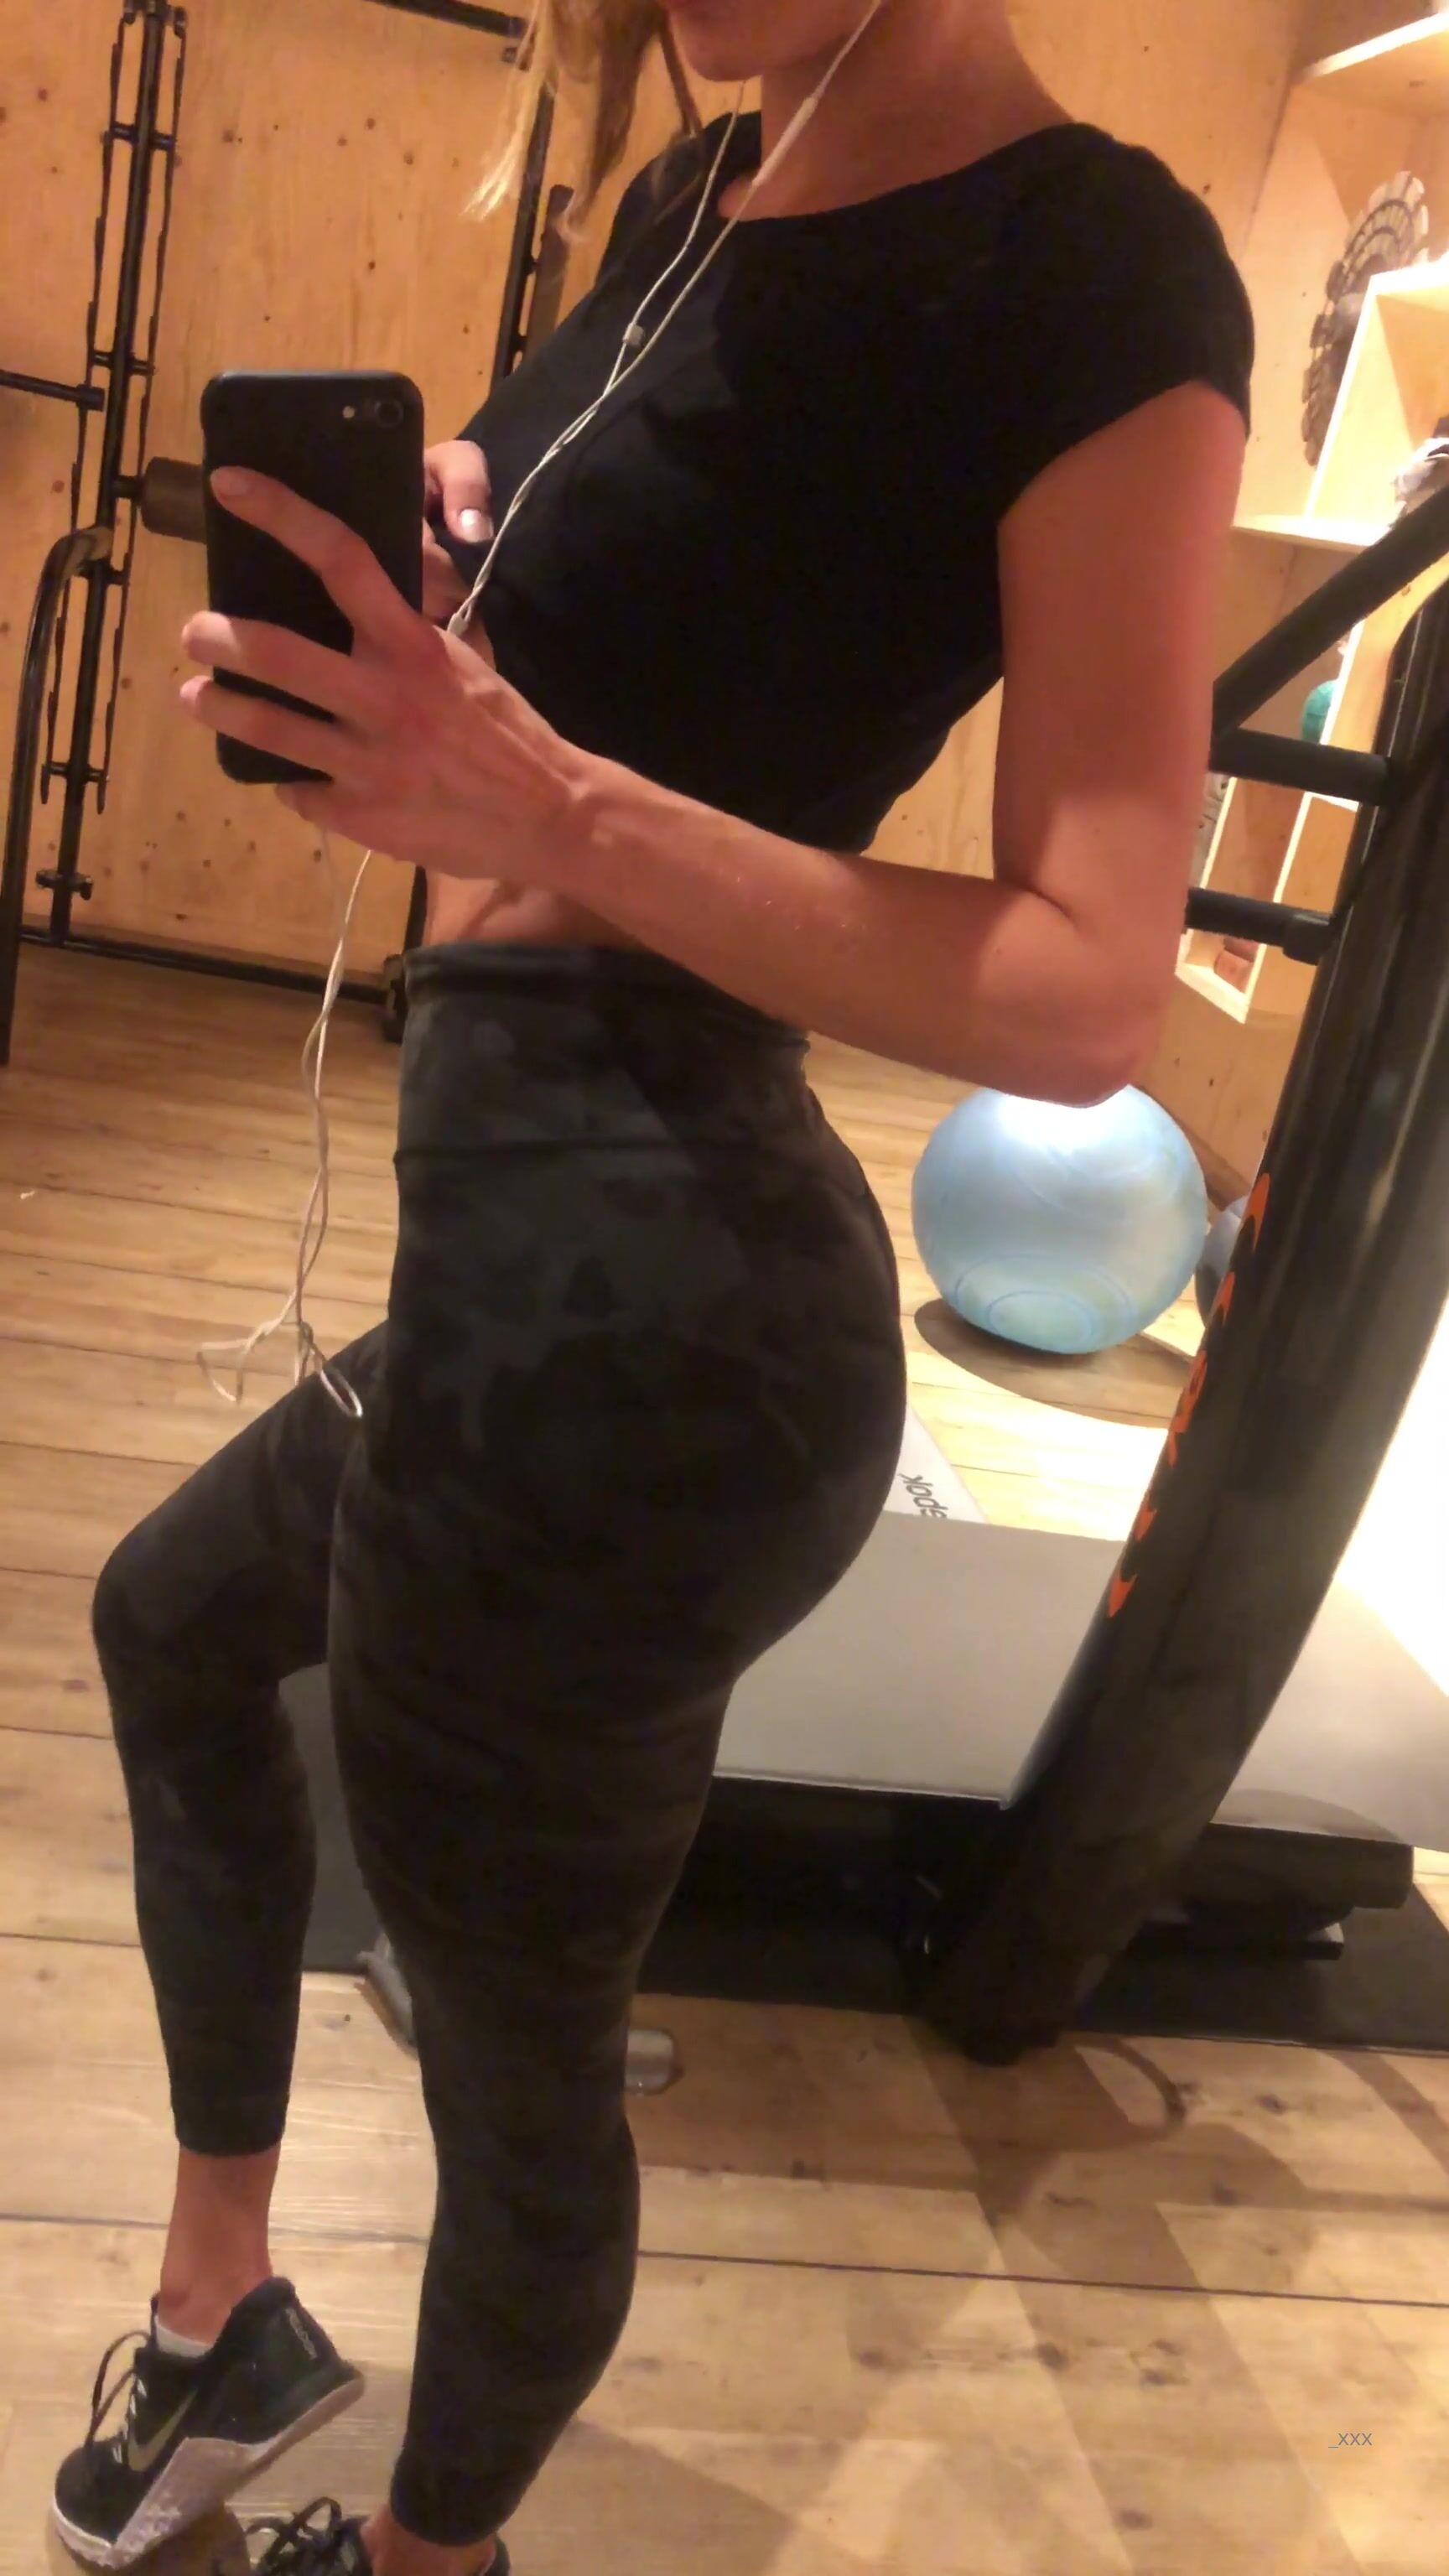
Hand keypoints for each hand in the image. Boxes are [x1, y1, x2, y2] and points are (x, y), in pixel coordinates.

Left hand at [180, 469, 588, 883]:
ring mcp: (366, 761)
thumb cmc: (507, 735)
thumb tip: (356, 615)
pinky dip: (289, 781)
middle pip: (275, 651)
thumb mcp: (463, 668)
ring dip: (218, 707)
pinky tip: (288, 777)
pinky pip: (299, 791)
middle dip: (217, 637)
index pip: (341, 558)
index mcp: (413, 646)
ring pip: (265, 728)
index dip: (280, 514)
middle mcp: (383, 696)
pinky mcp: (359, 815)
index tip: (230, 486)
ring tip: (196, 697)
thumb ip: (408, 641)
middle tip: (194, 633)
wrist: (551, 816)